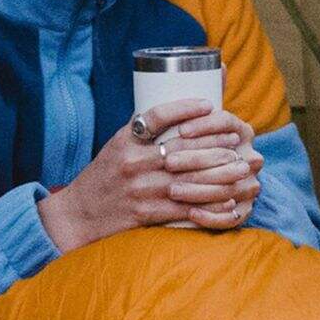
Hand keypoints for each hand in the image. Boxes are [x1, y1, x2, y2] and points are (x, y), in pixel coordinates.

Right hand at [38, 102, 262, 251]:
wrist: (79, 215)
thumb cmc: (105, 175)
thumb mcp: (118, 145)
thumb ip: (145, 130)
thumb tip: (179, 104)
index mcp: (125, 140)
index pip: (155, 116)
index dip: (183, 107)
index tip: (208, 103)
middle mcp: (132, 162)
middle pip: (181, 148)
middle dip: (215, 142)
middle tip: (238, 137)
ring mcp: (140, 190)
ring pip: (188, 180)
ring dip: (219, 174)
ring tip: (241, 166)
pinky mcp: (146, 214)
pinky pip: (184, 209)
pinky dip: (208, 205)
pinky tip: (228, 200)